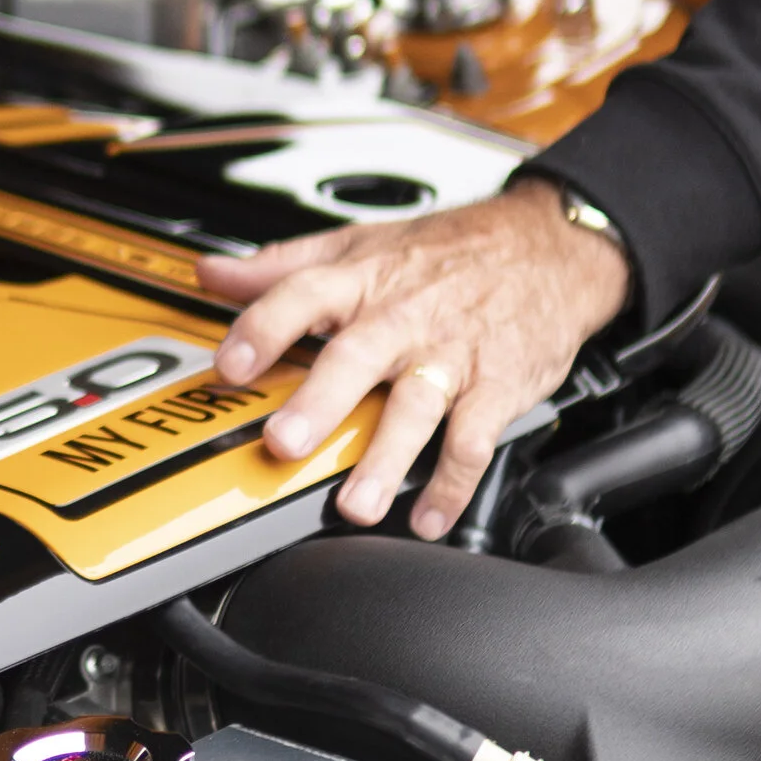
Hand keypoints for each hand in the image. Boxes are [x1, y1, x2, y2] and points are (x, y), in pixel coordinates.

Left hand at [199, 179, 631, 538]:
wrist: (549, 248)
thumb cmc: (447, 251)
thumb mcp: (360, 243)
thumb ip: (281, 265)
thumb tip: (210, 274)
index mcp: (362, 280)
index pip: (301, 296)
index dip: (263, 329)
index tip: (230, 365)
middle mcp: (402, 318)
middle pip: (355, 358)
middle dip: (319, 403)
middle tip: (283, 444)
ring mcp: (451, 355)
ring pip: (417, 406)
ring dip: (387, 458)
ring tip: (357, 505)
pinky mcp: (496, 388)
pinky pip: (475, 441)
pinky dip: (453, 484)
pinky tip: (428, 517)